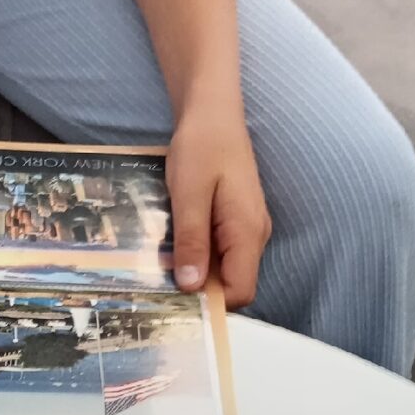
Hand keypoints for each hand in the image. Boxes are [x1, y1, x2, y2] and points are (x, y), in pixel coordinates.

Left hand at [166, 111, 270, 308]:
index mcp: (248, 231)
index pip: (241, 291)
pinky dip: (198, 252)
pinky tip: (173, 243)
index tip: (175, 301)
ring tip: (161, 263)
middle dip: (200, 289)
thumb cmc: (202, 146)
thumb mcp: (189, 194)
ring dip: (196, 269)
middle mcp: (254, 234)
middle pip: (233, 282)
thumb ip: (191, 241)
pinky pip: (220, 248)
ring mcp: (247, 226)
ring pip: (225, 266)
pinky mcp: (235, 218)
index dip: (211, 303)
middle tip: (159, 284)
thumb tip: (191, 286)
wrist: (212, 111)